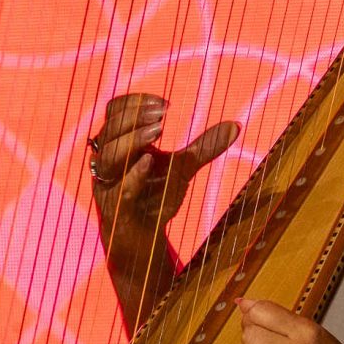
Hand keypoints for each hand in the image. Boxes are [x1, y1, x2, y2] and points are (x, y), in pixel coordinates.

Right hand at [87, 92, 237, 250]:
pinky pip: (120, 188)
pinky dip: (134, 174)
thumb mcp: (183, 168)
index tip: (166, 104)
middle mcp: (108, 160)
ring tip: (158, 130)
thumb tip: (236, 126)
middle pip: (110, 128)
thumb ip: (205, 147)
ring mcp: (109, 185)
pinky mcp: (116, 209)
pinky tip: (149, 161)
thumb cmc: (156, 197)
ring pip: (109, 155)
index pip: (115, 110)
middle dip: (136, 117)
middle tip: (163, 115)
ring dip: (133, 139)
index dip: (136, 102)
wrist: (144, 241)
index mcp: (118, 143)